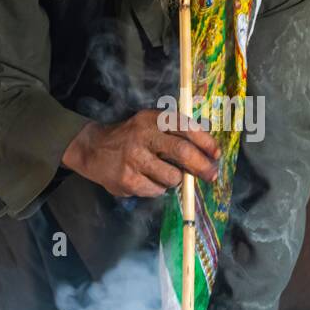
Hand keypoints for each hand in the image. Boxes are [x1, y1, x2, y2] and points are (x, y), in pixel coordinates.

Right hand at [62, 109, 219, 197]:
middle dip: (202, 166)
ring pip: (172, 176)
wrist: (93, 149)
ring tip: (165, 174)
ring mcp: (133, 158)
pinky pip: (157, 190)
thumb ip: (176, 133)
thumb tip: (208, 153)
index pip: (186, 127)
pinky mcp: (127, 179)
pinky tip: (147, 179)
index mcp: (152, 118)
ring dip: (175, 179)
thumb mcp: (151, 124)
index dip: (206, 142)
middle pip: (182, 152)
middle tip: (211, 175)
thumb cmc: (132, 137)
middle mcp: (143, 135)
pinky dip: (158, 189)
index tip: (216, 154)